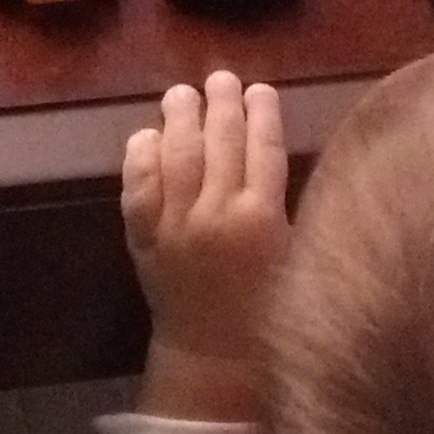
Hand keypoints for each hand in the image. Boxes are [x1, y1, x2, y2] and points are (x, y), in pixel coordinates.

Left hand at [122, 69, 289, 416]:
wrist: (213, 355)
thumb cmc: (268, 309)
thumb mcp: (296, 258)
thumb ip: (283, 206)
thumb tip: (271, 151)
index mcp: (263, 219)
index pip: (264, 147)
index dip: (262, 112)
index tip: (262, 90)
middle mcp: (216, 213)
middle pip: (219, 141)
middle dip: (221, 103)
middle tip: (222, 78)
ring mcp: (175, 223)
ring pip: (176, 154)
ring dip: (180, 117)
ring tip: (183, 94)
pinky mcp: (144, 237)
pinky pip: (137, 186)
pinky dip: (140, 156)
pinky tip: (147, 136)